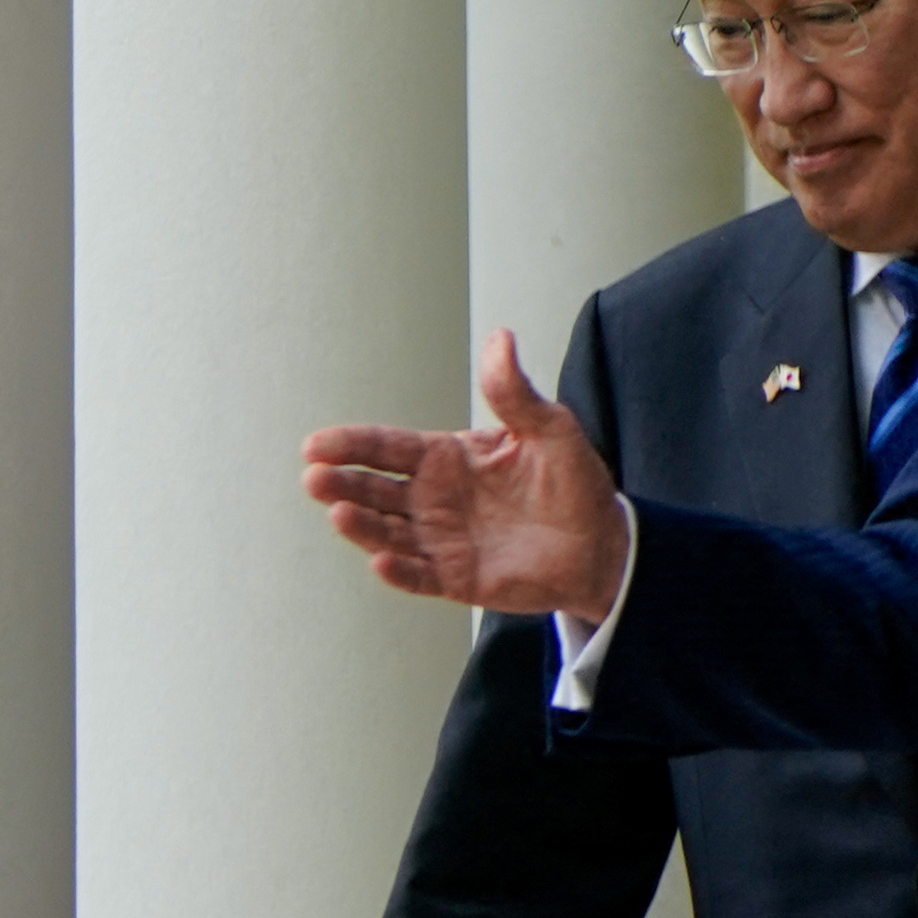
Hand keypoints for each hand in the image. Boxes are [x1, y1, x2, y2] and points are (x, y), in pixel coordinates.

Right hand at [303, 330, 636, 620]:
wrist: (603, 544)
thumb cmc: (574, 483)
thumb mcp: (551, 429)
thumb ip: (516, 392)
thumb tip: (499, 338)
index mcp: (446, 458)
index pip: (388, 448)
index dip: (351, 444)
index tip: (316, 444)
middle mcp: (433, 500)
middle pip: (375, 490)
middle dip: (342, 484)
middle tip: (314, 478)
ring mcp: (441, 541)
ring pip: (388, 533)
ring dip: (361, 526)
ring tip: (338, 514)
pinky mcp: (457, 579)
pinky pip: (421, 576)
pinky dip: (399, 571)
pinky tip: (381, 561)